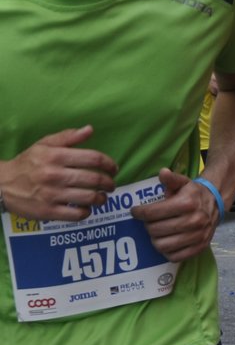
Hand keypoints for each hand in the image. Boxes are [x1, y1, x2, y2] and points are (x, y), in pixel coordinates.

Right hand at [0, 125, 117, 221]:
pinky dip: (87, 212)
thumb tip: (90, 129)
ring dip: (101, 198)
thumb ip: (67, 137)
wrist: (1, 184)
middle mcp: (55, 175)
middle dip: (109, 183)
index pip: (93, 158)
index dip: (109, 164)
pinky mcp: (48, 212)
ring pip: (89, 198)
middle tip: (111, 185)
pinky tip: (87, 208)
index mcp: (55, 156)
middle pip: (95, 179)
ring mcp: (52, 195)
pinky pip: (77, 214)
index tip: (113, 169)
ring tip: (102, 197)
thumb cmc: (27, 163)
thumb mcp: (43, 145)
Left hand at [131, 168, 219, 261]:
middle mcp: (194, 220)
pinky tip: (166, 242)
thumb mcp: (183, 182)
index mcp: (187, 203)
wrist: (216, 202)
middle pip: (155, 230)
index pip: (152, 213)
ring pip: (163, 245)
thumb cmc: (194, 193)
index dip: (139, 213)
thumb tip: (163, 173)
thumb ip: (171, 179)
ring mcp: (198, 236)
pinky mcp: (200, 247)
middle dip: (147, 225)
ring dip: (155, 239)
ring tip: (156, 232)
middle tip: (148, 222)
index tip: (136, 212)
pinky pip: (175, 256)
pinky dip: (167, 252)